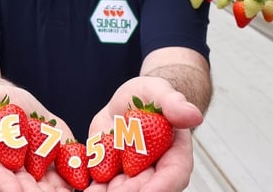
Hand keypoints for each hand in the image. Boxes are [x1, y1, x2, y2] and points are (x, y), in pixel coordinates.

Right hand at [0, 89, 74, 191]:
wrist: (22, 110)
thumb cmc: (1, 104)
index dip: (2, 184)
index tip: (13, 189)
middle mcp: (15, 175)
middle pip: (24, 190)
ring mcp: (38, 177)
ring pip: (50, 190)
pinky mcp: (60, 172)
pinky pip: (71, 181)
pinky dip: (79, 184)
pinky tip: (90, 185)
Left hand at [84, 77, 202, 191]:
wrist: (127, 103)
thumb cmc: (148, 96)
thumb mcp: (158, 91)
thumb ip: (172, 102)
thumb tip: (194, 115)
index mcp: (174, 153)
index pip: (174, 174)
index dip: (162, 186)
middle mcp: (154, 170)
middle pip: (145, 188)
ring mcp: (130, 174)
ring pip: (121, 190)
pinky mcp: (108, 172)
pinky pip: (100, 184)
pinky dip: (90, 187)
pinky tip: (79, 188)